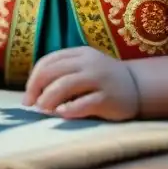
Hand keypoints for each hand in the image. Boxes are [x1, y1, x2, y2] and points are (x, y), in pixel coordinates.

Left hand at [22, 46, 139, 120]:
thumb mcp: (83, 68)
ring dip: (48, 99)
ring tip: (42, 110)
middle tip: (30, 105)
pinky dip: (70, 109)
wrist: (139, 87)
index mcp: (79, 53)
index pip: (47, 62)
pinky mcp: (109, 98)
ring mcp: (100, 79)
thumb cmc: (102, 80)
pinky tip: (61, 114)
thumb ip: (62, 73)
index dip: (33, 79)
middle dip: (36, 89)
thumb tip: (32, 93)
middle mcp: (88, 63)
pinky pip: (85, 103)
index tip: (28, 96)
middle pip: (52, 72)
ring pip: (65, 85)